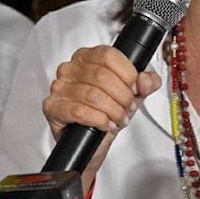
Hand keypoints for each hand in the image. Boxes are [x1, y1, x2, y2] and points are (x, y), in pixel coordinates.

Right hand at [42, 45, 161, 192]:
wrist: (91, 142)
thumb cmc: (106, 112)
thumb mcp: (132, 94)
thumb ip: (146, 83)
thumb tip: (146, 80)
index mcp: (88, 57)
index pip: (108, 55)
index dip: (127, 74)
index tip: (135, 88)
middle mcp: (70, 68)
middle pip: (102, 76)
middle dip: (122, 96)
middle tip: (128, 108)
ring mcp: (59, 87)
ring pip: (92, 94)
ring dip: (112, 110)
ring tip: (118, 118)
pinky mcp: (52, 107)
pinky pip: (79, 111)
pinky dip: (98, 119)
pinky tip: (105, 124)